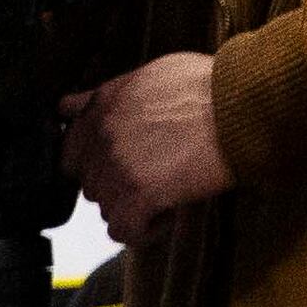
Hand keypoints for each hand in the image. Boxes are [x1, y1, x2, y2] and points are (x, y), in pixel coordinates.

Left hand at [59, 53, 235, 244]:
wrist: (237, 105)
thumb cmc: (205, 87)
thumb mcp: (145, 75)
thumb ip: (104, 97)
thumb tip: (69, 107)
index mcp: (101, 107)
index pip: (68, 154)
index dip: (94, 166)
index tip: (119, 167)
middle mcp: (102, 137)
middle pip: (91, 186)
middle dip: (118, 186)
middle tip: (153, 176)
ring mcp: (117, 168)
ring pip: (107, 209)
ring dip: (134, 207)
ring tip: (167, 189)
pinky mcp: (138, 196)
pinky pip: (124, 232)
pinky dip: (145, 230)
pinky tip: (167, 212)